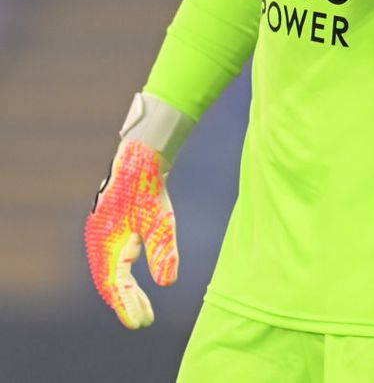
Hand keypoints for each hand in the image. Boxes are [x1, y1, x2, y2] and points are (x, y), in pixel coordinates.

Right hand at [85, 138, 178, 328]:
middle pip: (110, 282)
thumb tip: (168, 283)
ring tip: (142, 307)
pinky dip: (121, 275)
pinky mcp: (106, 228)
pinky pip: (110, 260)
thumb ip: (163, 251)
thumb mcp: (161, 221)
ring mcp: (99, 234)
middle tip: (144, 320)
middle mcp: (97, 241)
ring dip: (124, 290)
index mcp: (106, 243)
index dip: (127, 306)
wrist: (139, 159)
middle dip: (126, 302)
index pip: (115, 285)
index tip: (141, 323)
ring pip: (109, 272)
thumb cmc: (149, 190)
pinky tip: (133, 281)